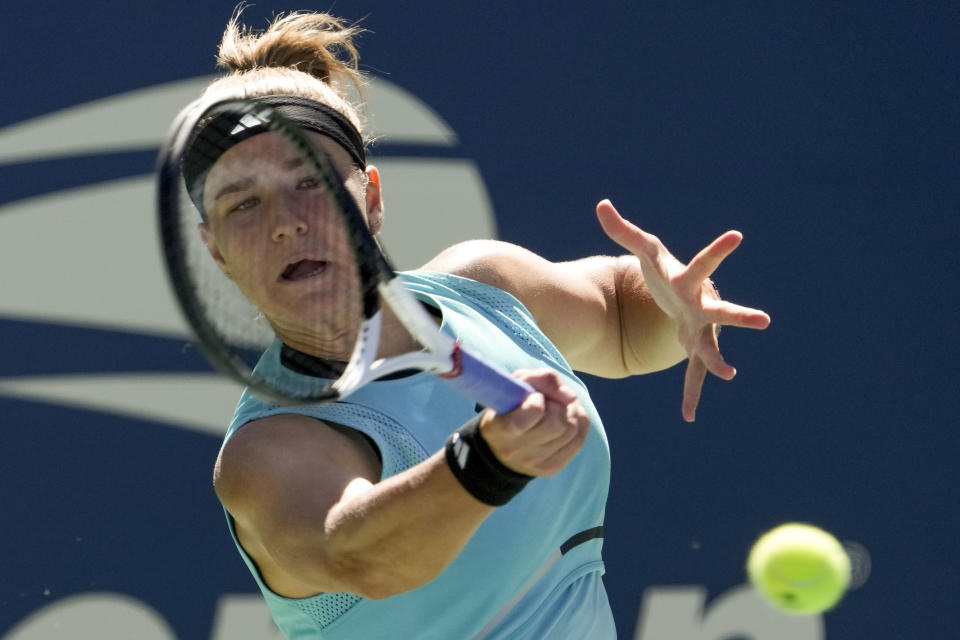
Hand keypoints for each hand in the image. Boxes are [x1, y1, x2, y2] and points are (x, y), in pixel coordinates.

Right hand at [479, 369, 588, 475]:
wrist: (500, 444)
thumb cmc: (508, 407)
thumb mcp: (515, 384)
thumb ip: (540, 379)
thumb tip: (570, 396)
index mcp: (499, 428)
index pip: (535, 409)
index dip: (539, 398)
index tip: (532, 397)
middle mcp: (515, 450)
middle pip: (557, 423)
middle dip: (558, 406)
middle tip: (549, 402)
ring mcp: (535, 463)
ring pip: (572, 430)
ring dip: (570, 412)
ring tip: (558, 408)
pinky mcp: (551, 467)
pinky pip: (578, 439)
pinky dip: (578, 423)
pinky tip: (567, 418)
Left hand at [595, 199, 770, 421]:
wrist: (683, 295)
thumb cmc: (665, 270)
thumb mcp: (644, 251)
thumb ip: (623, 230)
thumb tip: (601, 204)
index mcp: (688, 282)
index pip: (703, 263)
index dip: (718, 250)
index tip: (737, 236)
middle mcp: (700, 307)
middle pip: (721, 311)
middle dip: (740, 316)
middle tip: (764, 320)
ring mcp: (699, 330)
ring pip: (710, 347)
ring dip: (717, 361)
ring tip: (730, 374)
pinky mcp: (692, 348)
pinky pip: (691, 374)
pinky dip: (690, 393)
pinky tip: (687, 415)